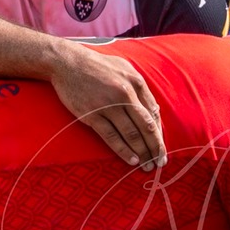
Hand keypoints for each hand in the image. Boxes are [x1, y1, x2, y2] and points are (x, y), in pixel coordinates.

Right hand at [48, 42, 165, 170]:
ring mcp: (109, 105)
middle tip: (160, 162)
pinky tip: (132, 160)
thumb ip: (139, 87)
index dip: (159, 134)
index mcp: (136, 82)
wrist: (68, 62)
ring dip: (142, 153)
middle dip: (155, 147)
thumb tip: (153, 110)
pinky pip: (111, 137)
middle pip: (146, 126)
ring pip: (131, 134)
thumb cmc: (97, 66)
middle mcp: (126, 94)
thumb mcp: (124, 68)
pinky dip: (123, 150)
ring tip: (147, 166)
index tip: (161, 148)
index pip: (153, 114)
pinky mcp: (93, 114)